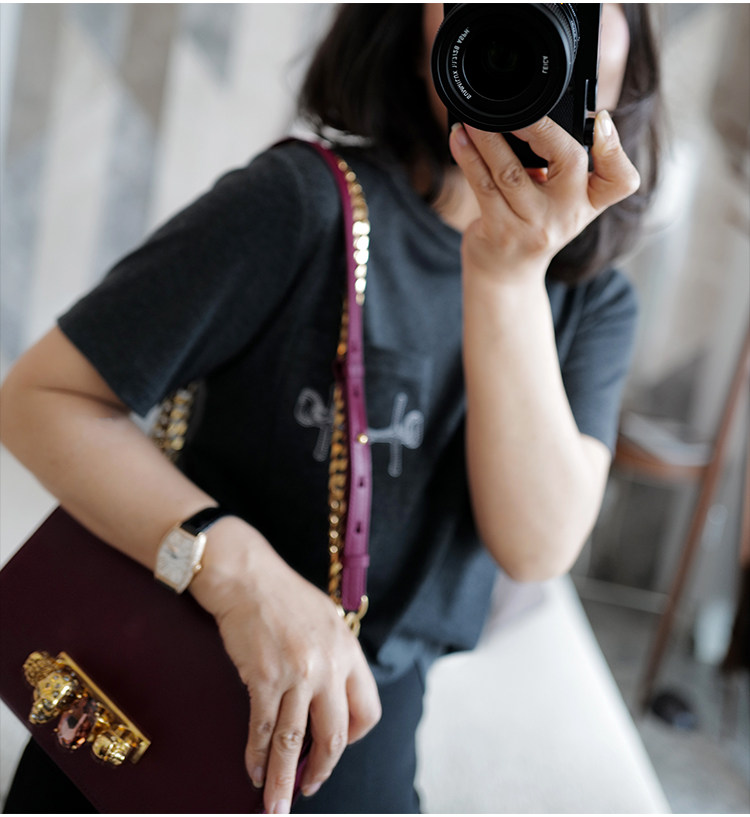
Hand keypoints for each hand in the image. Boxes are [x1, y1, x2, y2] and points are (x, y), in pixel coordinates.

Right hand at [190, 518, 380, 813]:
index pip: (366, 710)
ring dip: (284, 779)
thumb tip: (331, 696)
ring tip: (277, 805)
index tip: (336, 747)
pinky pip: (263, 729)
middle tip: (309, 787)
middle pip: (334, 735)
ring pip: (294, 742)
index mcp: (349, 651)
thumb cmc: (282, 595)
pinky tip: (254, 771)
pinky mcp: (264, 678)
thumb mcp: (326, 620)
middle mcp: (329, 666)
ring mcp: (297, 673)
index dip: (353, 737)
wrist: (247, 576)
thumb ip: (335, 657)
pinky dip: (257, 756)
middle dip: (321, 770)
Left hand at [449, 111, 640, 282]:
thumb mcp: (559, 201)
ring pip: (512, 171)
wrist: (505, 274)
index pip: (620, 179)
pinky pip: (484, 187)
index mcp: (589, 202)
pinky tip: (459, 138)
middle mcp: (568, 215)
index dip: (615, 149)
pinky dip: (469, 158)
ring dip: (489, 139)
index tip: (603, 119)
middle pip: (569, 162)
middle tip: (516, 108)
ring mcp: (535, 227)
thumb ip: (559, 166)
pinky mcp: (502, 232)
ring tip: (474, 119)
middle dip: (540, 128)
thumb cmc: (532, 226)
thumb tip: (530, 116)